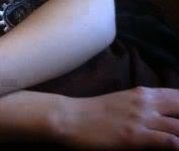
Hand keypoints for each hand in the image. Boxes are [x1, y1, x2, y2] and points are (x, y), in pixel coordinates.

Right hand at [62, 87, 178, 148]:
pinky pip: (166, 141)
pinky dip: (176, 144)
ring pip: (178, 126)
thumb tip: (159, 113)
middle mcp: (145, 103)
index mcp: (142, 93)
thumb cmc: (94, 111)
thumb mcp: (122, 102)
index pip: (176, 96)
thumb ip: (141, 104)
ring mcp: (141, 120)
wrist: (71, 117)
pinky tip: (177, 146)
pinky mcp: (135, 137)